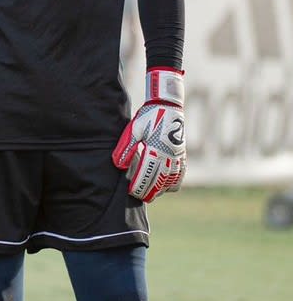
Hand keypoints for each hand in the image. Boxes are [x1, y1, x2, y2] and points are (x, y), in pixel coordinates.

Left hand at [113, 68, 185, 201]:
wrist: (168, 107)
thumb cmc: (148, 117)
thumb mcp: (133, 129)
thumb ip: (126, 148)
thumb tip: (118, 165)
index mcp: (155, 150)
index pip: (146, 176)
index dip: (138, 186)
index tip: (130, 190)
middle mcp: (169, 157)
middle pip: (158, 183)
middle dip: (146, 191)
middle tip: (136, 193)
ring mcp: (177, 158)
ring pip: (170, 183)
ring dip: (159, 190)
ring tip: (148, 192)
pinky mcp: (182, 157)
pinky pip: (180, 177)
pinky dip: (172, 184)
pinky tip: (163, 185)